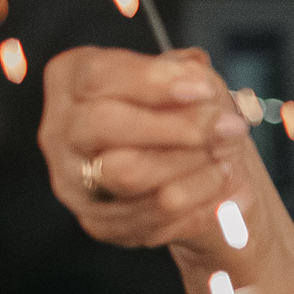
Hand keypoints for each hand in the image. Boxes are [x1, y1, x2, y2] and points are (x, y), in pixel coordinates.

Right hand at [38, 46, 250, 248]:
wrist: (190, 168)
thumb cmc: (180, 110)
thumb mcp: (184, 77)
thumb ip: (187, 71)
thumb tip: (194, 75)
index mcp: (70, 81)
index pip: (97, 77)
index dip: (152, 82)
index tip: (203, 89)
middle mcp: (60, 132)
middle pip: (103, 125)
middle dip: (174, 126)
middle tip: (228, 127)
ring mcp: (74, 181)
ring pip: (127, 174)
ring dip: (190, 166)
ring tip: (230, 158)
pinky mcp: (100, 222)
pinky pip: (152, 217)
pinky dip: (203, 203)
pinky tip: (233, 188)